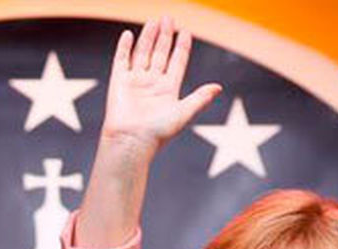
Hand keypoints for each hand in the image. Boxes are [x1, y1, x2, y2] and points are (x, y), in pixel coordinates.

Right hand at [73, 17, 220, 248]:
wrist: (131, 141)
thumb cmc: (158, 133)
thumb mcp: (184, 114)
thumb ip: (199, 98)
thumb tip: (218, 87)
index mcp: (168, 90)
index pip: (177, 62)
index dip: (181, 47)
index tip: (185, 32)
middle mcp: (152, 83)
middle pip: (160, 54)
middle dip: (165, 36)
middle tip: (168, 18)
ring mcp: (135, 82)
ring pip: (143, 53)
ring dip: (148, 37)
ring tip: (154, 21)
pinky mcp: (119, 83)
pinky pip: (121, 61)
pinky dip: (124, 48)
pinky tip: (128, 35)